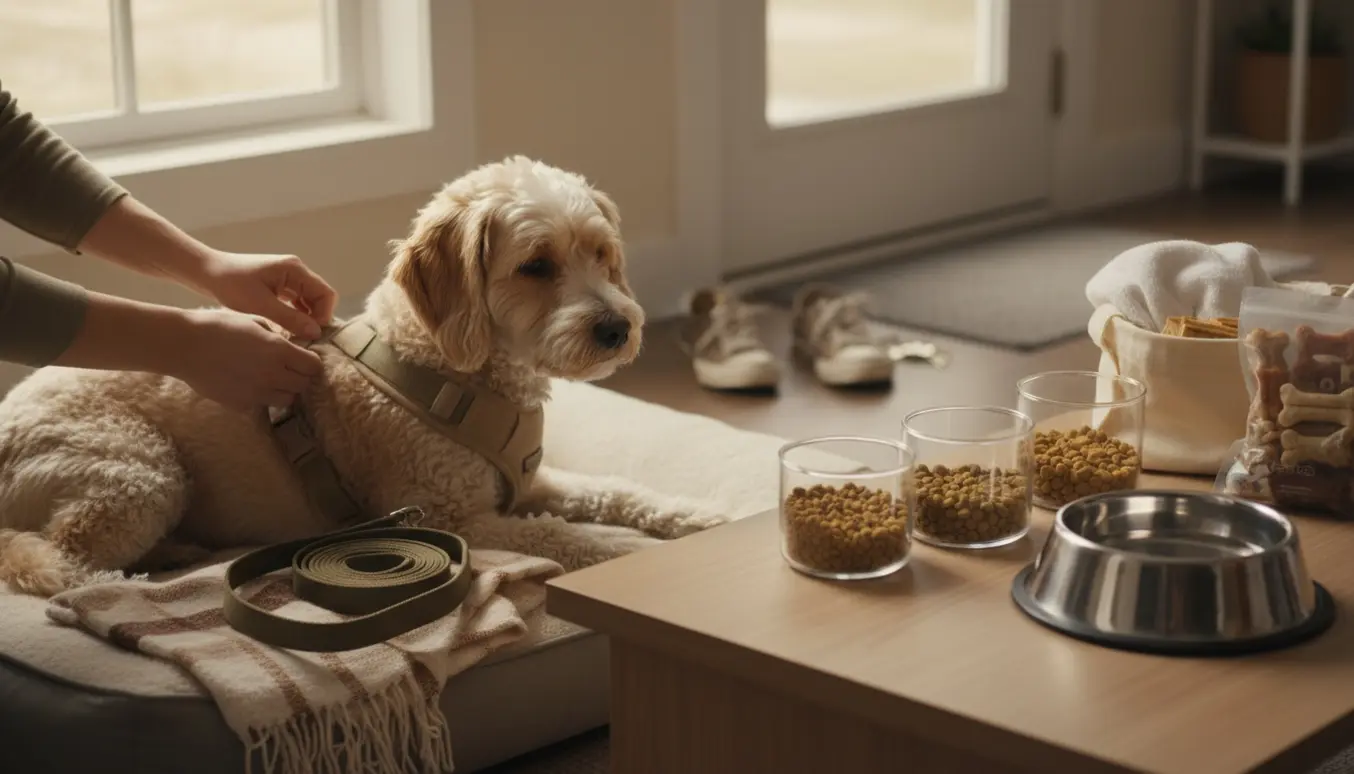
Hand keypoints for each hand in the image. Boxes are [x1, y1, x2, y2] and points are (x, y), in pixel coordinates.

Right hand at [171, 308, 323, 411]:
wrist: (184, 346)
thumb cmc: (218, 326)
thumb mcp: (254, 321)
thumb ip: (277, 337)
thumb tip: (291, 346)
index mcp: (279, 351)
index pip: (313, 367)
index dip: (311, 362)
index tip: (304, 358)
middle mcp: (273, 375)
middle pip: (303, 385)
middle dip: (300, 376)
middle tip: (288, 368)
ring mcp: (257, 393)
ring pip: (287, 400)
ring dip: (284, 390)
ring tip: (271, 378)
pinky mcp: (241, 405)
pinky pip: (262, 405)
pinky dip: (262, 398)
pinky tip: (250, 385)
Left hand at [199, 251, 337, 339]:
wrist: (205, 272)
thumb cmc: (231, 285)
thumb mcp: (260, 305)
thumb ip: (290, 318)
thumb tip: (316, 332)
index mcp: (295, 269)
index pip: (326, 293)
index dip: (324, 315)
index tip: (310, 334)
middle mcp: (295, 270)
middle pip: (319, 297)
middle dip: (315, 318)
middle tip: (303, 337)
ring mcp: (287, 277)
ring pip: (309, 300)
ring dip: (305, 317)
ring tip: (294, 335)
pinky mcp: (278, 284)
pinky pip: (296, 301)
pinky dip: (295, 314)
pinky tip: (285, 327)